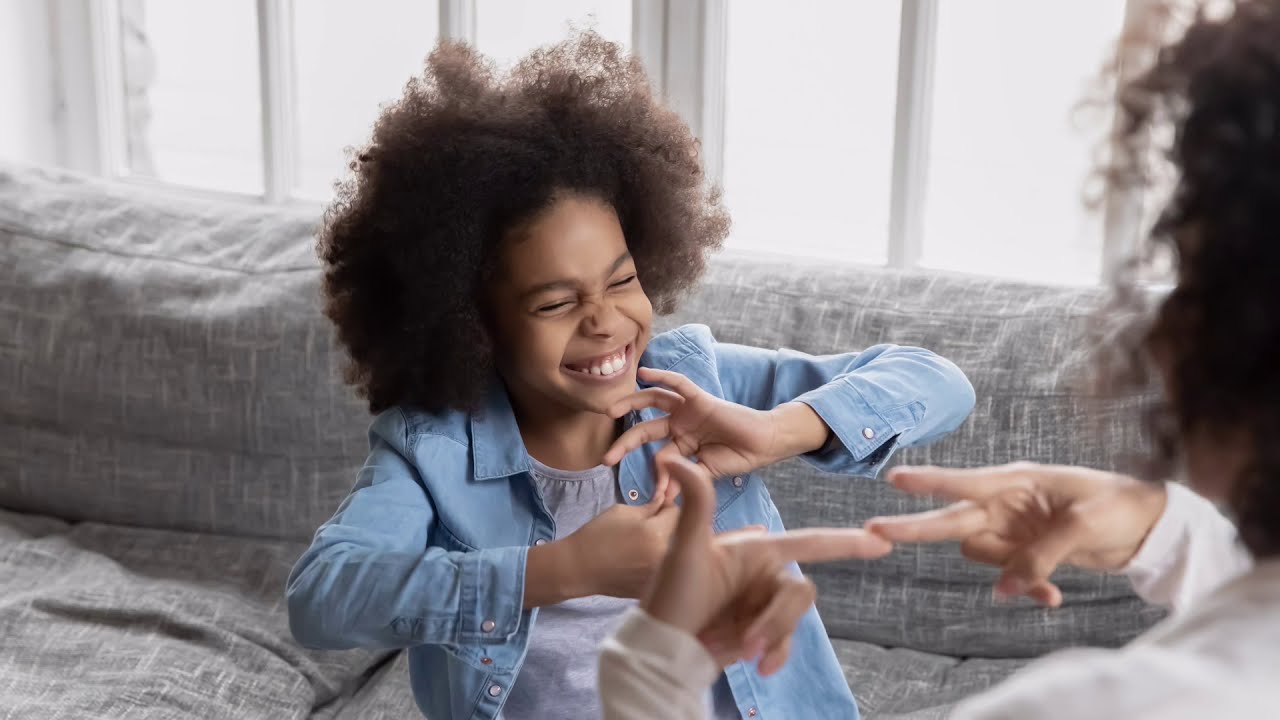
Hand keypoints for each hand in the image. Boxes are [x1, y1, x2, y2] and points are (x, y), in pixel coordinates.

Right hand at [559, 495, 680, 598]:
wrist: (578, 569)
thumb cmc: (597, 536)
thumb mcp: (622, 512)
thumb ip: (650, 507)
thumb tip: (667, 502)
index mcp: (657, 534)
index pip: (678, 512)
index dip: (667, 506)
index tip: (657, 508)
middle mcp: (664, 557)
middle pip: (682, 534)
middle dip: (670, 526)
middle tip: (651, 525)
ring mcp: (661, 576)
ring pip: (677, 554)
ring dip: (668, 545)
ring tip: (645, 544)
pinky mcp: (655, 588)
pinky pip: (666, 570)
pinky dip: (660, 564)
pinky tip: (641, 561)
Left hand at [602, 367, 830, 498]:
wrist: (765, 445)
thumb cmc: (738, 457)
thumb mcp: (706, 473)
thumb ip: (685, 478)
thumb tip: (664, 496)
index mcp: (680, 444)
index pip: (657, 457)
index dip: (655, 478)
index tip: (654, 498)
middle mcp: (680, 425)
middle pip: (645, 429)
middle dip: (624, 443)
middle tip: (606, 459)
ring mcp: (688, 410)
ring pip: (653, 401)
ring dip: (631, 403)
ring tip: (611, 410)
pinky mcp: (700, 398)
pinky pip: (679, 384)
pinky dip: (662, 376)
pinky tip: (644, 374)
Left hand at [642, 455, 892, 674]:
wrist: (662, 645)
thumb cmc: (670, 594)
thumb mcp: (684, 548)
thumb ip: (695, 502)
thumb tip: (674, 459)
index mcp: (756, 549)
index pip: (809, 542)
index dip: (846, 542)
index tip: (882, 540)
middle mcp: (765, 573)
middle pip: (800, 592)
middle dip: (776, 620)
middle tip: (746, 643)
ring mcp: (764, 604)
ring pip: (793, 619)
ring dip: (770, 637)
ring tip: (737, 651)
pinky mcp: (762, 631)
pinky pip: (786, 642)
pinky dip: (775, 653)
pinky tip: (759, 666)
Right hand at [865, 462, 1167, 606]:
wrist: (1149, 526)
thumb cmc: (1118, 506)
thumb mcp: (1082, 527)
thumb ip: (1039, 557)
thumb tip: (1003, 590)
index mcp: (1016, 481)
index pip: (963, 482)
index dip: (928, 482)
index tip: (893, 479)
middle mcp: (1006, 504)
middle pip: (951, 520)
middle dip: (915, 528)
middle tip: (872, 531)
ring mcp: (1013, 529)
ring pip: (981, 556)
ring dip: (1006, 575)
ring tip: (1047, 587)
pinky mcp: (1025, 551)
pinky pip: (1009, 576)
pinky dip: (1028, 589)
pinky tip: (1053, 598)